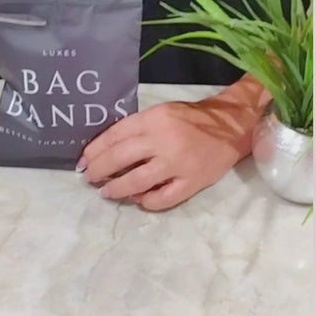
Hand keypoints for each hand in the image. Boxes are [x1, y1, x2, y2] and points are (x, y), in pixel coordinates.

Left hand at [79, 97, 256, 210]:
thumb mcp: (161, 113)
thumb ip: (137, 128)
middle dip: (99, 170)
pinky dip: (146, 201)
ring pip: (137, 181)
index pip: (115, 136)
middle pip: (120, 158)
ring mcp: (178, 163)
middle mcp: (164, 140)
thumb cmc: (192, 118)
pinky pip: (162, 198)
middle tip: (89, 178)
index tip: (83, 161)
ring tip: (106, 192)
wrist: (231, 126)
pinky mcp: (192, 182)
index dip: (94, 151)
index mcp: (154, 119)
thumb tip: (106, 149)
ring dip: (116, 189)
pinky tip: (138, 199)